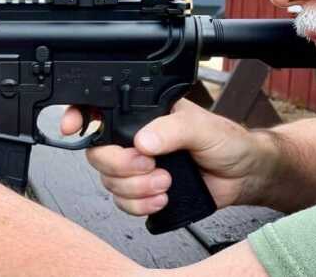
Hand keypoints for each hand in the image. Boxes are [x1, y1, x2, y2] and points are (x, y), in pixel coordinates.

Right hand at [61, 99, 265, 215]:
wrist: (243, 176)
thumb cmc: (227, 142)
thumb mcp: (202, 127)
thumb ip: (172, 129)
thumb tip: (143, 140)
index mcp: (142, 114)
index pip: (99, 109)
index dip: (78, 116)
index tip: (72, 127)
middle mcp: (134, 138)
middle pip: (98, 153)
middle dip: (121, 166)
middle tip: (150, 165)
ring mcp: (136, 166)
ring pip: (108, 181)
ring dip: (135, 188)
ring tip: (165, 183)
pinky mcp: (142, 191)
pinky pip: (121, 203)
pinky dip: (139, 205)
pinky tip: (161, 199)